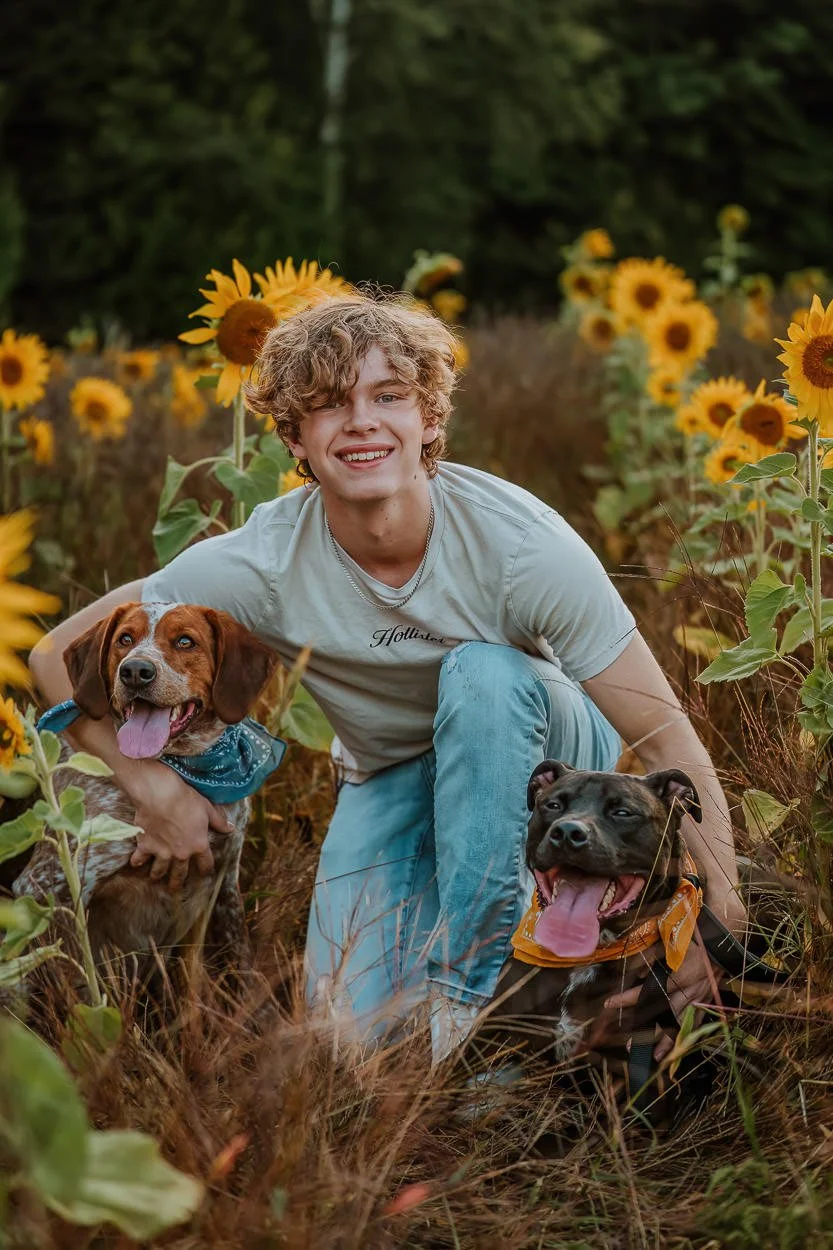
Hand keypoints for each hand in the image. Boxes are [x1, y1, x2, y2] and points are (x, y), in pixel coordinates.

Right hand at [127, 764, 230, 889]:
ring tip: (155, 878)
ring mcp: (162, 852)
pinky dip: (137, 862)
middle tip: (176, 888)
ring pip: (160, 870)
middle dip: (178, 882)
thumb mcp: (208, 808)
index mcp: (198, 845)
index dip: (206, 869)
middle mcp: (180, 853)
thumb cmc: (186, 799)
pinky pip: (140, 859)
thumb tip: (231, 829)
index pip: (206, 864)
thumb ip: (219, 821)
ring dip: (158, 875)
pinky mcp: (145, 846)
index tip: (205, 873)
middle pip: (180, 873)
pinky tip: (135, 864)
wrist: (160, 795)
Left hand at [605, 932, 723, 1060]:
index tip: (610, 1004)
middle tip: (630, 1046)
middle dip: (647, 1032)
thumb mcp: (668, 941)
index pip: (647, 992)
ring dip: (668, 1041)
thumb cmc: (692, 937)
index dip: (627, 999)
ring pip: (681, 1025)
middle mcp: (689, 991)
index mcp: (678, 976)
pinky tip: (679, 1048)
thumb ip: (651, 958)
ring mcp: (700, 999)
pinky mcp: (707, 1001)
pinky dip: (687, 1036)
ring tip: (655, 1057)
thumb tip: (639, 975)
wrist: (721, 941)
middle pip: (663, 1016)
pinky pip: (696, 1023)